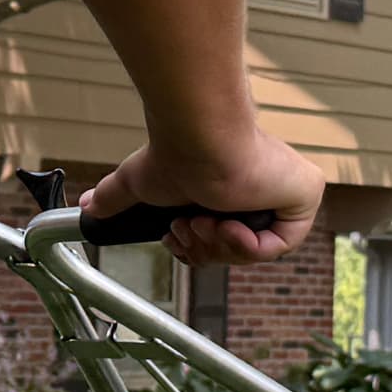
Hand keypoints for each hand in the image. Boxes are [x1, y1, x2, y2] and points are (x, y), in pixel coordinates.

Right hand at [81, 132, 326, 265]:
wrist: (199, 141)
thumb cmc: (174, 155)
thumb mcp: (140, 185)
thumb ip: (116, 199)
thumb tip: (85, 207)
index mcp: (231, 189)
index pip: (219, 238)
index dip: (196, 247)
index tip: (176, 237)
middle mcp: (262, 190)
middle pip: (234, 250)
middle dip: (203, 246)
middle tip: (187, 227)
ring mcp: (285, 193)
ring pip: (252, 250)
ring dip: (217, 244)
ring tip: (202, 221)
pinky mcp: (305, 194)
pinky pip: (277, 246)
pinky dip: (245, 245)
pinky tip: (227, 225)